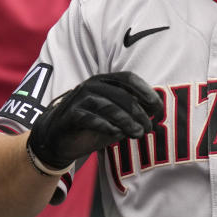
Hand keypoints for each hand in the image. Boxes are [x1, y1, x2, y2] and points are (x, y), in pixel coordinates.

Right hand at [27, 72, 162, 169]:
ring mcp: (80, 99)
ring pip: (108, 106)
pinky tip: (117, 135)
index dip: (146, 91)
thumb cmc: (92, 124)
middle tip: (149, 128)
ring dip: (127, 121)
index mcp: (105, 81)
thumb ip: (132, 112)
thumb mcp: (114, 117)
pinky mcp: (70, 115)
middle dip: (139, 112)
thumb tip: (156, 114)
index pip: (128, 78)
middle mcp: (92, 85)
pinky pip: (90, 118)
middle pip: (122, 95)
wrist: (58, 137)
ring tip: (138, 133)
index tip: (158, 108)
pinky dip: (106, 126)